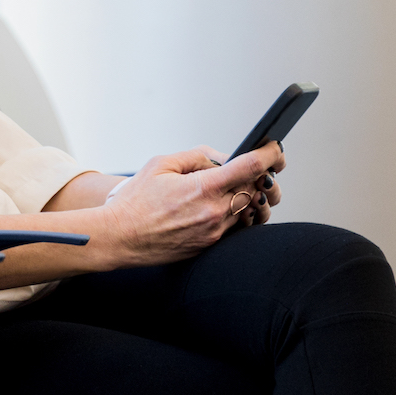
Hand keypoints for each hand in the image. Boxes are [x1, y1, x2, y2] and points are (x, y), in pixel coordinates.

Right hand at [92, 142, 285, 267]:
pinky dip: (239, 212)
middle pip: (257, 189)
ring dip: (252, 195)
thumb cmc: (135, 200)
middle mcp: (214, 212)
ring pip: (249, 209)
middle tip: (262, 167)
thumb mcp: (161, 164)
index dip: (269, 154)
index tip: (275, 149)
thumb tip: (222, 158)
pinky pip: (236, 226)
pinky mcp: (210, 245)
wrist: (119, 237)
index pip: (250, 167)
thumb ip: (196, 156)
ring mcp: (214, 231)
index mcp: (203, 187)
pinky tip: (229, 204)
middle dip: (263, 176)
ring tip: (246, 186)